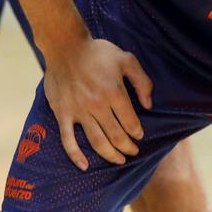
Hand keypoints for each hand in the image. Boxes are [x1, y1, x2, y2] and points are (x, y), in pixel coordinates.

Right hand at [42, 37, 153, 170]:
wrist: (65, 46)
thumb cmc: (97, 52)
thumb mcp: (127, 59)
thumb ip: (142, 82)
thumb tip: (149, 104)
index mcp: (114, 92)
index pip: (130, 122)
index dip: (137, 132)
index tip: (139, 136)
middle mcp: (97, 105)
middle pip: (116, 135)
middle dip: (127, 147)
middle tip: (133, 152)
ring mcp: (78, 111)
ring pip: (97, 141)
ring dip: (110, 154)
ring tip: (119, 160)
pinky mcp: (63, 114)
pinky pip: (68, 140)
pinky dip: (76, 155)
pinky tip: (84, 166)